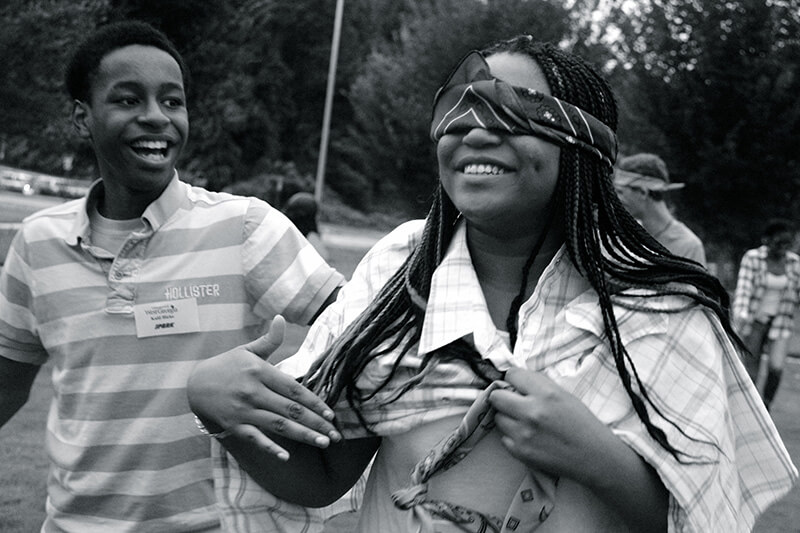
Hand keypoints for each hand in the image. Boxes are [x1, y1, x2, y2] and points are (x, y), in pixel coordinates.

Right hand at [187, 316, 341, 459]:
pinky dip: (270, 448)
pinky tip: (286, 457)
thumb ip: (269, 339)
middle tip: (335, 434)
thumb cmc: (227, 365)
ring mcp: (243, 410)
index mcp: (260, 372)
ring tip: (322, 443)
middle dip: (315, 423)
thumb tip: (281, 318)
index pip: (293, 389)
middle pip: (290, 410)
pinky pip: (255, 438)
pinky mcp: (234, 425)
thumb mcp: (247, 350)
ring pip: (278, 425)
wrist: (195, 383)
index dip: (314, 402)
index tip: (330, 413)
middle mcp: (253, 392)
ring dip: (302, 435)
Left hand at [488, 367, 609, 482]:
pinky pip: (503, 437)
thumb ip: (538, 385)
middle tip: (513, 402)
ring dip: (507, 417)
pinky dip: (512, 436)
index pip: (512, 375)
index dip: (513, 379)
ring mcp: (524, 433)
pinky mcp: (520, 451)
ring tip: (524, 422)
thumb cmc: (582, 424)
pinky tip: (528, 437)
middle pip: (496, 396)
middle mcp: (532, 411)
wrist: (594, 457)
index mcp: (546, 393)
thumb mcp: (564, 395)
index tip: (516, 385)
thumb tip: (515, 379)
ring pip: (498, 417)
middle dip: (503, 397)